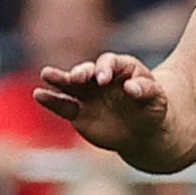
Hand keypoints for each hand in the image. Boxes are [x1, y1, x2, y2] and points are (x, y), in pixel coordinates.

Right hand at [34, 50, 171, 159]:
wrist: (144, 132)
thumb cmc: (152, 109)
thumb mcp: (156, 99)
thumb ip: (145, 90)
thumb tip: (131, 87)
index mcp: (120, 68)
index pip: (109, 63)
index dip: (105, 68)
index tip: (103, 79)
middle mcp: (100, 78)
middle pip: (87, 70)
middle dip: (81, 72)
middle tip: (78, 77)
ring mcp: (87, 95)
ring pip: (70, 84)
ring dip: (58, 79)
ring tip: (46, 73)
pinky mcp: (78, 113)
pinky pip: (63, 105)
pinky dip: (50, 100)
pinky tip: (39, 94)